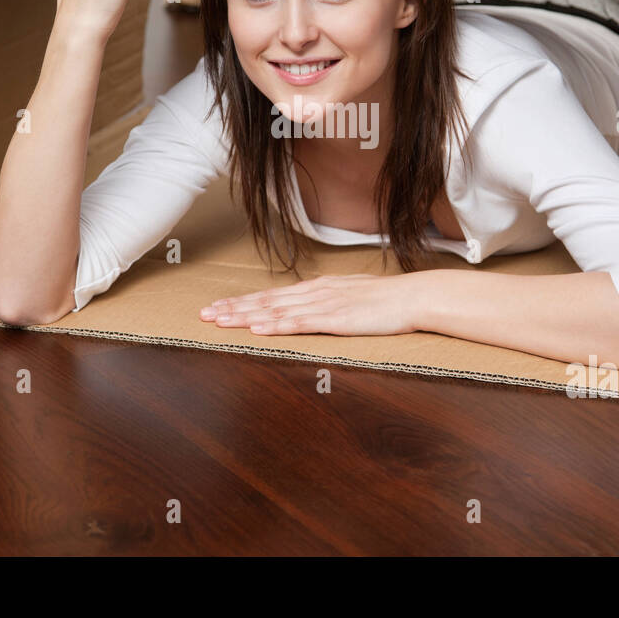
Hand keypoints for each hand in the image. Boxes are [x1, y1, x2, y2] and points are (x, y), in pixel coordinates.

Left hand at [199, 274, 418, 336]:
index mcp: (318, 289)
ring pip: (275, 310)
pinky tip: (257, 328)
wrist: (412, 297)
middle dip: (234, 307)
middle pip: (266, 301)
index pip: (273, 296)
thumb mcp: (352, 297)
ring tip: (220, 320)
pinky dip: (275, 325)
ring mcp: (323, 305)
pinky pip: (299, 323)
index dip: (244, 301)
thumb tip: (313, 307)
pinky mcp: (334, 319)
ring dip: (245, 316)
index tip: (220, 306)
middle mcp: (314, 293)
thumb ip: (330, 302)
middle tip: (205, 313)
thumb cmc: (387, 300)